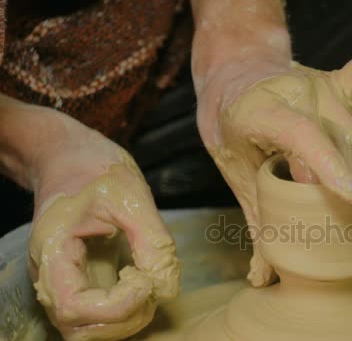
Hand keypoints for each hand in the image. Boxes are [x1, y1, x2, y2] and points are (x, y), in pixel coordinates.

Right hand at [26, 111, 178, 339]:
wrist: (73, 158)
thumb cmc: (95, 170)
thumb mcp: (130, 194)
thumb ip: (152, 240)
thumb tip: (166, 285)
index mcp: (53, 252)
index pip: (72, 307)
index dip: (115, 305)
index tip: (145, 279)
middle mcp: (54, 275)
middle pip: (79, 329)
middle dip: (124, 317)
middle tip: (150, 283)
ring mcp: (68, 281)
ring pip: (89, 329)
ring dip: (127, 319)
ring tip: (148, 282)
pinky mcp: (85, 281)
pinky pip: (100, 315)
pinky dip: (126, 310)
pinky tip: (142, 281)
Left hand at [194, 50, 351, 286]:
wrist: (235, 83)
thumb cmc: (238, 135)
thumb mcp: (240, 177)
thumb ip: (257, 225)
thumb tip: (264, 280)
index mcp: (257, 114)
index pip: (301, 133)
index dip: (328, 165)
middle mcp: (292, 92)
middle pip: (336, 141)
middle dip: (334, 180)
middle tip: (317, 197)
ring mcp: (317, 82)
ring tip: (331, 175)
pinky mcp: (337, 77)